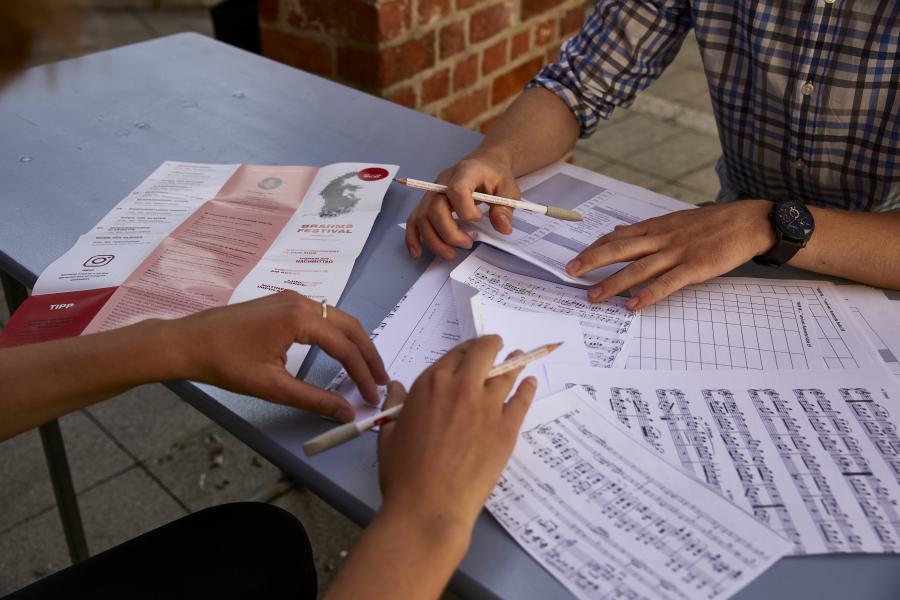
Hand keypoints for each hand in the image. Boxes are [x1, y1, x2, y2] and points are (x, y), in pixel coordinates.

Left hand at [164, 292, 388, 421]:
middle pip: (350, 327)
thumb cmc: (226, 364)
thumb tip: (345, 413)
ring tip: (365, 369)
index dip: (362, 374)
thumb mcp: (272, 387)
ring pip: (338, 318)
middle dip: (368, 355)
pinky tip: (340, 352)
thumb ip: (313, 399)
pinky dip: (338, 334)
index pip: (345, 348)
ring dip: (355, 343)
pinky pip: (322, 316)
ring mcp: (292, 298)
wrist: (188, 342)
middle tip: (381, 381)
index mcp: (300, 318)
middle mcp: (301, 301)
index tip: (372, 397)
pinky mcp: (283, 302)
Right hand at [377, 337, 535, 533]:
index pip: (455, 354)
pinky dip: (527, 388)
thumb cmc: (403, 472)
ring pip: (507, 374)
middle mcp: (462, 387)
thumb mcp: (389, 433)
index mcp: (431, 384)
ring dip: (514, 363)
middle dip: (492, 346)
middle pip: (484, 353)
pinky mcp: (507, 428)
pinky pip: (522, 400)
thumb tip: (396, 388)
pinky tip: (530, 384)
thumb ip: (395, 404)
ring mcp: (488, 406)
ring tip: (519, 359)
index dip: (466, 351)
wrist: (430, 505)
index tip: (472, 353)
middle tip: (497, 347)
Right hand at [405, 152, 520, 259]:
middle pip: (435, 209)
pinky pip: (414, 220)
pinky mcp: (427, 203)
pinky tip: (417, 252)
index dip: (466, 211)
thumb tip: (503, 229)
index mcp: (465, 172)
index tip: (479, 219)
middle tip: (468, 244)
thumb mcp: (508, 189)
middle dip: (450, 233)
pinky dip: (413, 237)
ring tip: (451, 254)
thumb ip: (504, 209)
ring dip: (434, 241)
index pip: (456, 191)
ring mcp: (432, 193)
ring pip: (422, 218)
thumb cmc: (494, 176)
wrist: (483, 165)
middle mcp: (443, 182)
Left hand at [566, 200, 775, 309]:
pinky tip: (633, 305)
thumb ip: (647, 229)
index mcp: (657, 226)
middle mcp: (662, 238)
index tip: (577, 258)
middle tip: (570, 273)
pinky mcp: (695, 267)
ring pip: (638, 268)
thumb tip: (619, 230)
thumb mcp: (675, 220)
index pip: (618, 236)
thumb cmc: (713, 223)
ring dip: (613, 283)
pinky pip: (667, 283)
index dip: (595, 247)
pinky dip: (648, 294)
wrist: (750, 222)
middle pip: (620, 249)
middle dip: (593, 261)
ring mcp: (678, 252)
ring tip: (594, 296)